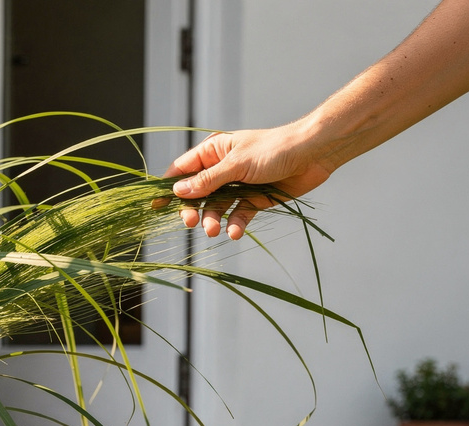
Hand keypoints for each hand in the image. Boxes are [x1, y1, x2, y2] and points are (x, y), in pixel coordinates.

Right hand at [164, 125, 333, 239]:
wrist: (312, 154)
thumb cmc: (274, 149)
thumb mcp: (236, 164)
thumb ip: (207, 180)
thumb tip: (178, 191)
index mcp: (214, 151)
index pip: (183, 170)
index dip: (168, 187)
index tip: (155, 205)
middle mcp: (222, 169)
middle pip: (197, 193)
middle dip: (192, 209)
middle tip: (191, 223)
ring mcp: (238, 185)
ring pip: (216, 207)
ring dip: (213, 220)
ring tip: (215, 231)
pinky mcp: (254, 199)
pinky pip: (237, 215)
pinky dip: (234, 225)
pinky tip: (234, 232)